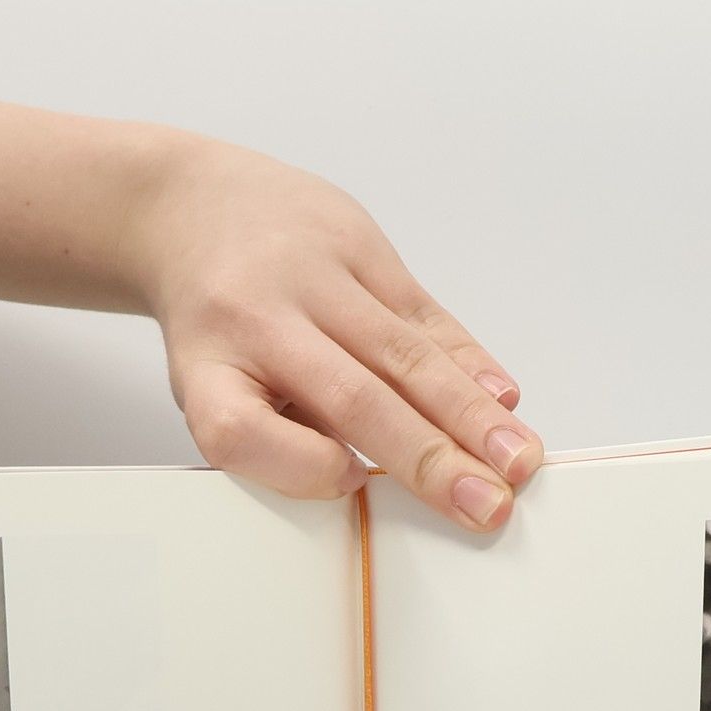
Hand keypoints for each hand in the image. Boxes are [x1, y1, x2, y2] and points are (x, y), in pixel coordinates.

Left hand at [131, 139, 542, 532]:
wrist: (192, 205)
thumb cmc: (214, 325)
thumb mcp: (210, 385)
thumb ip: (268, 434)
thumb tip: (356, 474)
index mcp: (207, 366)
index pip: (242, 428)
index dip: (301, 465)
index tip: (354, 485)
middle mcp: (258, 315)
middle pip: (351, 397)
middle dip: (429, 458)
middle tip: (487, 506)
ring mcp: (313, 271)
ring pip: (404, 354)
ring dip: (470, 414)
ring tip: (517, 461)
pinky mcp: (357, 240)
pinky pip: (423, 313)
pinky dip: (469, 361)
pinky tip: (504, 399)